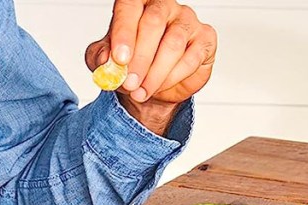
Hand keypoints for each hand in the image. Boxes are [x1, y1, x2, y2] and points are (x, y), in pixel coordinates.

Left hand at [86, 0, 216, 134]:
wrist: (156, 85)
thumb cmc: (133, 64)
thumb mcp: (108, 63)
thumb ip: (102, 57)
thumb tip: (106, 60)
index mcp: (138, 2)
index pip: (130, 6)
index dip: (124, 32)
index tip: (119, 59)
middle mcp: (164, 5)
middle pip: (153, 23)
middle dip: (140, 58)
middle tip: (130, 83)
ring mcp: (187, 20)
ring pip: (173, 44)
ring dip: (156, 73)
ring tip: (142, 91)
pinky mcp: (206, 38)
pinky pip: (192, 58)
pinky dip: (174, 77)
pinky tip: (162, 86)